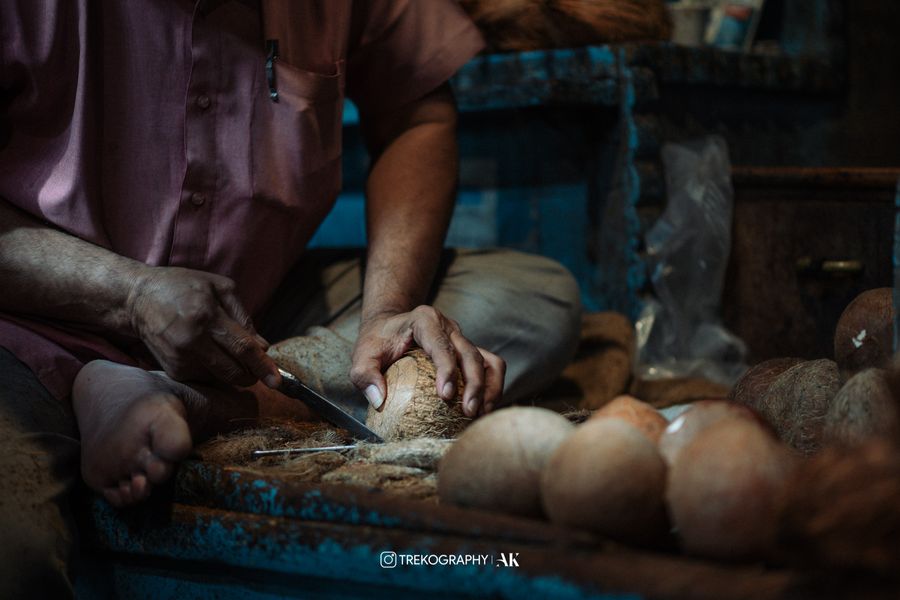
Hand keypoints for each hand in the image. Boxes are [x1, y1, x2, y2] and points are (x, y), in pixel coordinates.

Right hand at [126, 266, 280, 387]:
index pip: (243, 348)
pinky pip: (206, 377)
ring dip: (233, 371)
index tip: (277, 381)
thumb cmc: (182, 287)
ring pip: (221, 377)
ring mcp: (180, 358)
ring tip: (223, 348)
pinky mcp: (173, 370)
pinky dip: (214, 369)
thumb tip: (263, 347)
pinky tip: (205, 350)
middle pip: (233, 371)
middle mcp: (192, 341)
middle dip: (252, 374)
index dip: (262, 366)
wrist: (137, 298)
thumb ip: (244, 316)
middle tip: (257, 367)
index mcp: (206, 316)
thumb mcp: (219, 287)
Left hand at [349, 306, 505, 416]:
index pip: (442, 345)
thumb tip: (379, 400)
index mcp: (425, 320)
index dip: (448, 370)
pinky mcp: (468, 351)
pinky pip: (490, 367)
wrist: (388, 326)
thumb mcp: (362, 355)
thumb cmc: (376, 341)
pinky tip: (483, 410)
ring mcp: (462, 339)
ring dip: (489, 388)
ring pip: (488, 360)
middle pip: (471, 354)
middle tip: (467, 412)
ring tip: (480, 414)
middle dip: (475, 384)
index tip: (446, 396)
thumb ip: (365, 375)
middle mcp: (449, 327)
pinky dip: (492, 388)